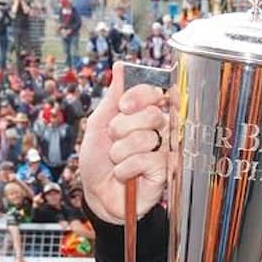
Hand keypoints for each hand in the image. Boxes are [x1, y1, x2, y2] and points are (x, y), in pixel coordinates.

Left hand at [77, 74, 169, 222]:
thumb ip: (112, 98)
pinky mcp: (165, 172)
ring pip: (147, 138)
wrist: (97, 194)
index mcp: (143, 114)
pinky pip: (148, 160)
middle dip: (123, 127)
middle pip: (152, 114)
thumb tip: (121, 67)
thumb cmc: (98, 161)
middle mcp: (157, 129)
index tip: (122, 107)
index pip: (153, 92)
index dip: (139, 96)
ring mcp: (163, 150)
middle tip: (113, 138)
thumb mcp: (98, 125)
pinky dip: (127, 168)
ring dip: (121, 151)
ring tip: (116, 160)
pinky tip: (123, 175)